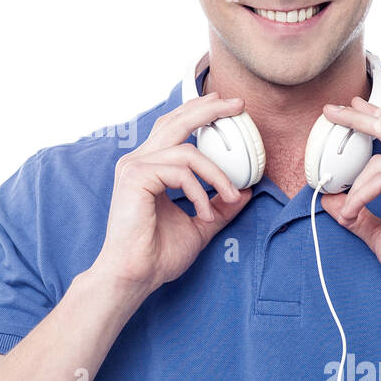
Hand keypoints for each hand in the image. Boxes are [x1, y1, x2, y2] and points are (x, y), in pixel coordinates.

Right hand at [91, 92, 252, 292]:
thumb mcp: (200, 225)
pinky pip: (180, 172)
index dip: (198, 112)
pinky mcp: (135, 177)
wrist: (135, 275)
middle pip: (175, 121)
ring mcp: (134, 167)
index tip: (225, 106)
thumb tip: (246, 191)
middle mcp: (138, 161)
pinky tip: (203, 213)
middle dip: (209, 109)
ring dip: (217, 174)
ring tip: (232, 196)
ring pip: (186, 150)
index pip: (173, 127)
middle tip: (238, 105)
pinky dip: (199, 191)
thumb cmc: (158, 254)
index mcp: (148, 167)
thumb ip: (219, 206)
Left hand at [318, 96, 380, 302]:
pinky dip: (360, 196)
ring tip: (347, 212)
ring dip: (353, 189)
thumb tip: (329, 197)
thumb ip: (355, 209)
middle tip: (330, 111)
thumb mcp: (376, 229)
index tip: (351, 107)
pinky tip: (353, 213)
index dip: (373, 117)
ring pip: (378, 163)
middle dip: (357, 118)